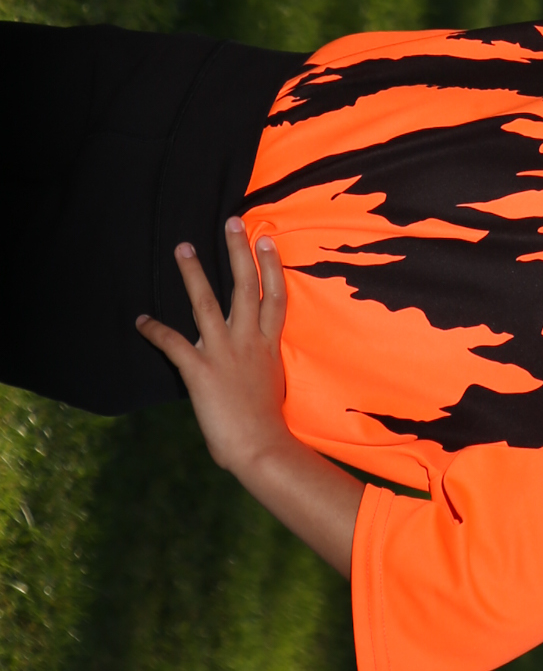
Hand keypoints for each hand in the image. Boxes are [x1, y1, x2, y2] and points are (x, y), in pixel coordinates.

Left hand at [138, 218, 363, 574]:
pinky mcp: (200, 370)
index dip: (271, 264)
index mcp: (269, 344)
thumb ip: (261, 364)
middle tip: (231, 223)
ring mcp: (224, 352)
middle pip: (245, 286)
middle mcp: (249, 340)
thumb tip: (253, 360)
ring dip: (193, 274)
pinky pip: (174, 344)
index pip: (274, 295)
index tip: (266, 238)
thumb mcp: (272, 383)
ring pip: (207, 303)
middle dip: (237, 252)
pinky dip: (156, 331)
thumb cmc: (269, 425)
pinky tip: (141, 320)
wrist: (261, 448)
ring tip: (182, 248)